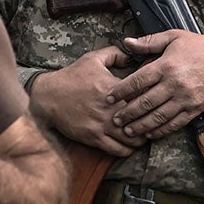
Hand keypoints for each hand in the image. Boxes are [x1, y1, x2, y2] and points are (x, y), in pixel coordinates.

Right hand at [29, 46, 144, 155]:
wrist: (48, 96)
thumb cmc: (71, 77)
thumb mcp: (93, 59)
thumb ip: (116, 54)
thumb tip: (133, 56)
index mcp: (113, 88)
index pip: (143, 97)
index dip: (152, 100)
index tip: (155, 101)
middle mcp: (110, 109)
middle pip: (141, 120)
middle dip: (150, 122)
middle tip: (153, 121)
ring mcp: (102, 125)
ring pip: (132, 139)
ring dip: (141, 138)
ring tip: (144, 135)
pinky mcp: (94, 138)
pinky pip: (118, 150)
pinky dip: (127, 149)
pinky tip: (129, 145)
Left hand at [109, 31, 203, 139]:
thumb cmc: (199, 47)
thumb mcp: (173, 37)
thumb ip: (148, 42)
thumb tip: (126, 42)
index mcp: (167, 65)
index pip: (138, 81)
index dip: (121, 91)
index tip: (108, 98)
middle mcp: (175, 83)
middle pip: (146, 102)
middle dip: (127, 113)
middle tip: (114, 119)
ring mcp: (186, 98)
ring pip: (159, 116)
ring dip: (141, 125)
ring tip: (128, 130)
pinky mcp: (195, 109)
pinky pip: (175, 123)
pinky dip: (161, 130)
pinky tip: (149, 133)